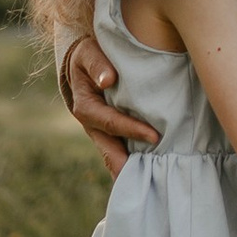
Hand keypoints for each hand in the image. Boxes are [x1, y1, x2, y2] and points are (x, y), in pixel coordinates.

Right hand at [60, 32, 158, 180]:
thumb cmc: (88, 58)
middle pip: (110, 151)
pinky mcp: (112, 134)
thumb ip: (98, 64)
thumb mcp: (88, 54)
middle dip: (127, 167)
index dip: (131, 129)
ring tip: (153, 183)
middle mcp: (92, 126)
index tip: (154, 136)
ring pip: (115, 156)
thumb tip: (108, 80)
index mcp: (86, 107)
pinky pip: (122, 150)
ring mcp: (102, 133)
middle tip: (151, 179)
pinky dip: (134, 161)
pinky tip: (152, 172)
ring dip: (131, 169)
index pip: (111, 122)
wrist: (82, 65)